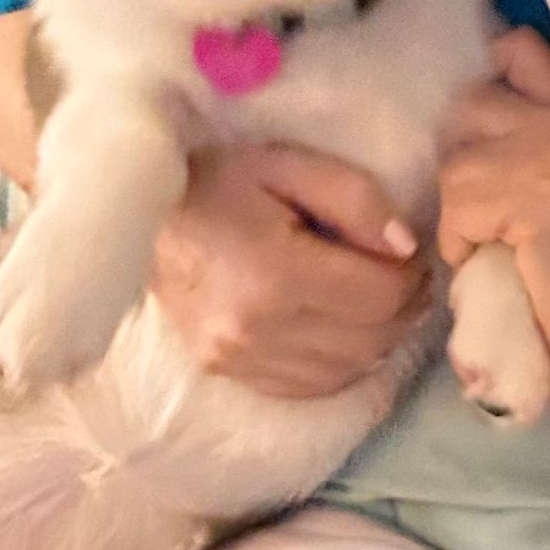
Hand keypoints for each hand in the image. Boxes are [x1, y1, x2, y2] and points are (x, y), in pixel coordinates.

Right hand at [152, 143, 429, 397]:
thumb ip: (354, 198)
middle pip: (370, 339)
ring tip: (383, 301)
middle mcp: (255, 330)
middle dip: (404, 309)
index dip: (412, 277)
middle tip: (409, 276)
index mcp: (272, 274)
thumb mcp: (286, 163)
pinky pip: (311, 386)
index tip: (414, 254)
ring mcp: (238, 360)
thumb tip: (406, 246)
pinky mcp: (228, 373)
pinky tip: (346, 330)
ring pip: (347, 370)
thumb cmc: (217, 180)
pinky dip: (343, 363)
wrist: (135, 218)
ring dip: (379, 340)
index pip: (378, 297)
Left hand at [437, 30, 549, 376]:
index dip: (487, 78)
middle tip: (480, 206)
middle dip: (461, 158)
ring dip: (456, 211)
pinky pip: (456, 208)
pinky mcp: (533, 192)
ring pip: (454, 162)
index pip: (518, 49)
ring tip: (490, 244)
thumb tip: (459, 142)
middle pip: (469, 104)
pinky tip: (493, 263)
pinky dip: (460, 244)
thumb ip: (528, 148)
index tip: (479, 131)